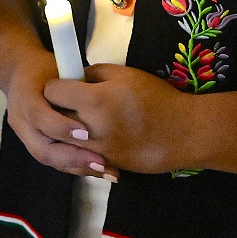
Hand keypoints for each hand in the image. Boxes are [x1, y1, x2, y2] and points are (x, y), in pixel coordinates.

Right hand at [5, 52, 118, 179]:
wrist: (22, 75)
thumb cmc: (48, 70)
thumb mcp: (59, 66)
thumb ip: (74, 82)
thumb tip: (100, 93)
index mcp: (25, 96)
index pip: (38, 116)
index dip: (60, 127)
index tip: (86, 133)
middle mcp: (21, 120)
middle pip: (42, 148)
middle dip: (73, 158)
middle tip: (101, 162)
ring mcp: (25, 135)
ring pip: (48, 158)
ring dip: (77, 166)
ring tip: (105, 169)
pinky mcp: (35, 145)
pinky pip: (54, 160)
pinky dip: (76, 167)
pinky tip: (98, 169)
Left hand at [46, 64, 188, 173]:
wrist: (184, 133)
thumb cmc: (157, 98)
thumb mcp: (126, 74)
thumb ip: (95, 73)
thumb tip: (76, 78)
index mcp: (93, 100)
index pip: (52, 92)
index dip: (56, 87)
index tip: (64, 86)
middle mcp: (89, 128)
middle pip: (54, 119)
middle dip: (57, 109)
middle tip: (69, 102)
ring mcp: (97, 150)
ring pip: (65, 141)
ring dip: (67, 131)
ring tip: (81, 120)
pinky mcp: (106, 164)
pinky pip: (83, 155)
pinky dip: (84, 147)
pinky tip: (97, 136)